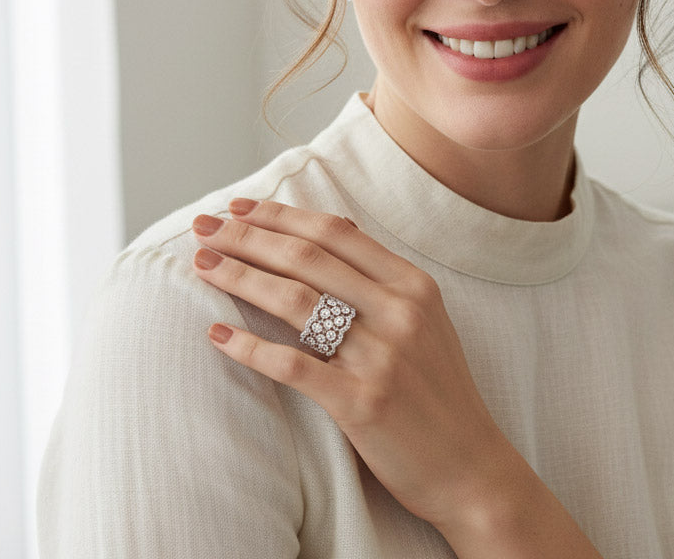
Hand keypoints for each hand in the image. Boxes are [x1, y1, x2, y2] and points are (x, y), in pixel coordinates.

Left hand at [190, 198, 512, 530]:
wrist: (471, 466)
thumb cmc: (439, 391)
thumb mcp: (426, 320)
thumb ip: (383, 279)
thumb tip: (333, 229)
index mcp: (414, 285)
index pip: (335, 232)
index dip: (282, 215)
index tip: (240, 206)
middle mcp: (400, 310)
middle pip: (307, 257)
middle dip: (248, 236)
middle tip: (204, 226)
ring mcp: (381, 355)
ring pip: (295, 300)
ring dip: (240, 277)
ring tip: (203, 265)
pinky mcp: (362, 402)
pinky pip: (293, 365)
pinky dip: (249, 347)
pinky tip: (216, 335)